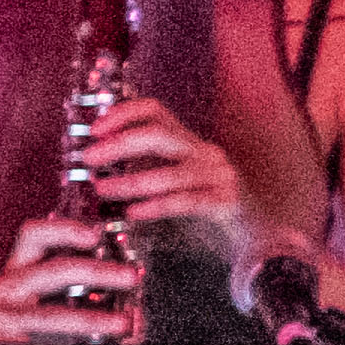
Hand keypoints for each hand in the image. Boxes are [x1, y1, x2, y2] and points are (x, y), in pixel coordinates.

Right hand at [0, 210, 151, 344]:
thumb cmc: (30, 328)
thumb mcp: (56, 302)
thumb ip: (87, 292)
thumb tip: (133, 299)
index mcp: (21, 269)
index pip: (35, 236)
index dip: (64, 229)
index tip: (96, 234)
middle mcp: (6, 286)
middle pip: (53, 270)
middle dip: (98, 272)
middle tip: (131, 277)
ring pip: (48, 315)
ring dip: (90, 319)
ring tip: (121, 325)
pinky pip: (36, 342)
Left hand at [62, 93, 250, 262]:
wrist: (255, 234)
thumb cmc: (203, 207)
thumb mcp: (172, 179)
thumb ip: (142, 167)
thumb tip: (96, 160)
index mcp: (189, 142)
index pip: (155, 110)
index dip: (123, 114)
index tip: (95, 130)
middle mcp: (205, 153)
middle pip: (159, 135)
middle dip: (119, 144)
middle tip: (89, 159)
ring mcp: (218, 176)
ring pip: (170, 173)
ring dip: (130, 181)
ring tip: (103, 190)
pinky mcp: (225, 202)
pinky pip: (185, 202)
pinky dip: (156, 206)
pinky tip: (134, 212)